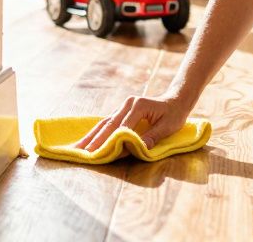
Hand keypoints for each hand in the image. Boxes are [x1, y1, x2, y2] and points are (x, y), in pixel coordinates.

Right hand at [74, 92, 192, 151]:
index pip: (121, 126)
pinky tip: (88, 140)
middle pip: (108, 124)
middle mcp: (127, 104)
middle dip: (94, 139)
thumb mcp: (168, 126)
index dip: (110, 140)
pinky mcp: (122, 111)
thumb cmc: (174, 114)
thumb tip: (139, 147)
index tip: (99, 152)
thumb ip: (153, 136)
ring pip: (104, 123)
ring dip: (91, 136)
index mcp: (138, 106)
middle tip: (81, 152)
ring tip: (77, 147)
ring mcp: (123, 107)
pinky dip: (97, 132)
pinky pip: (107, 123)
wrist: (176, 100)